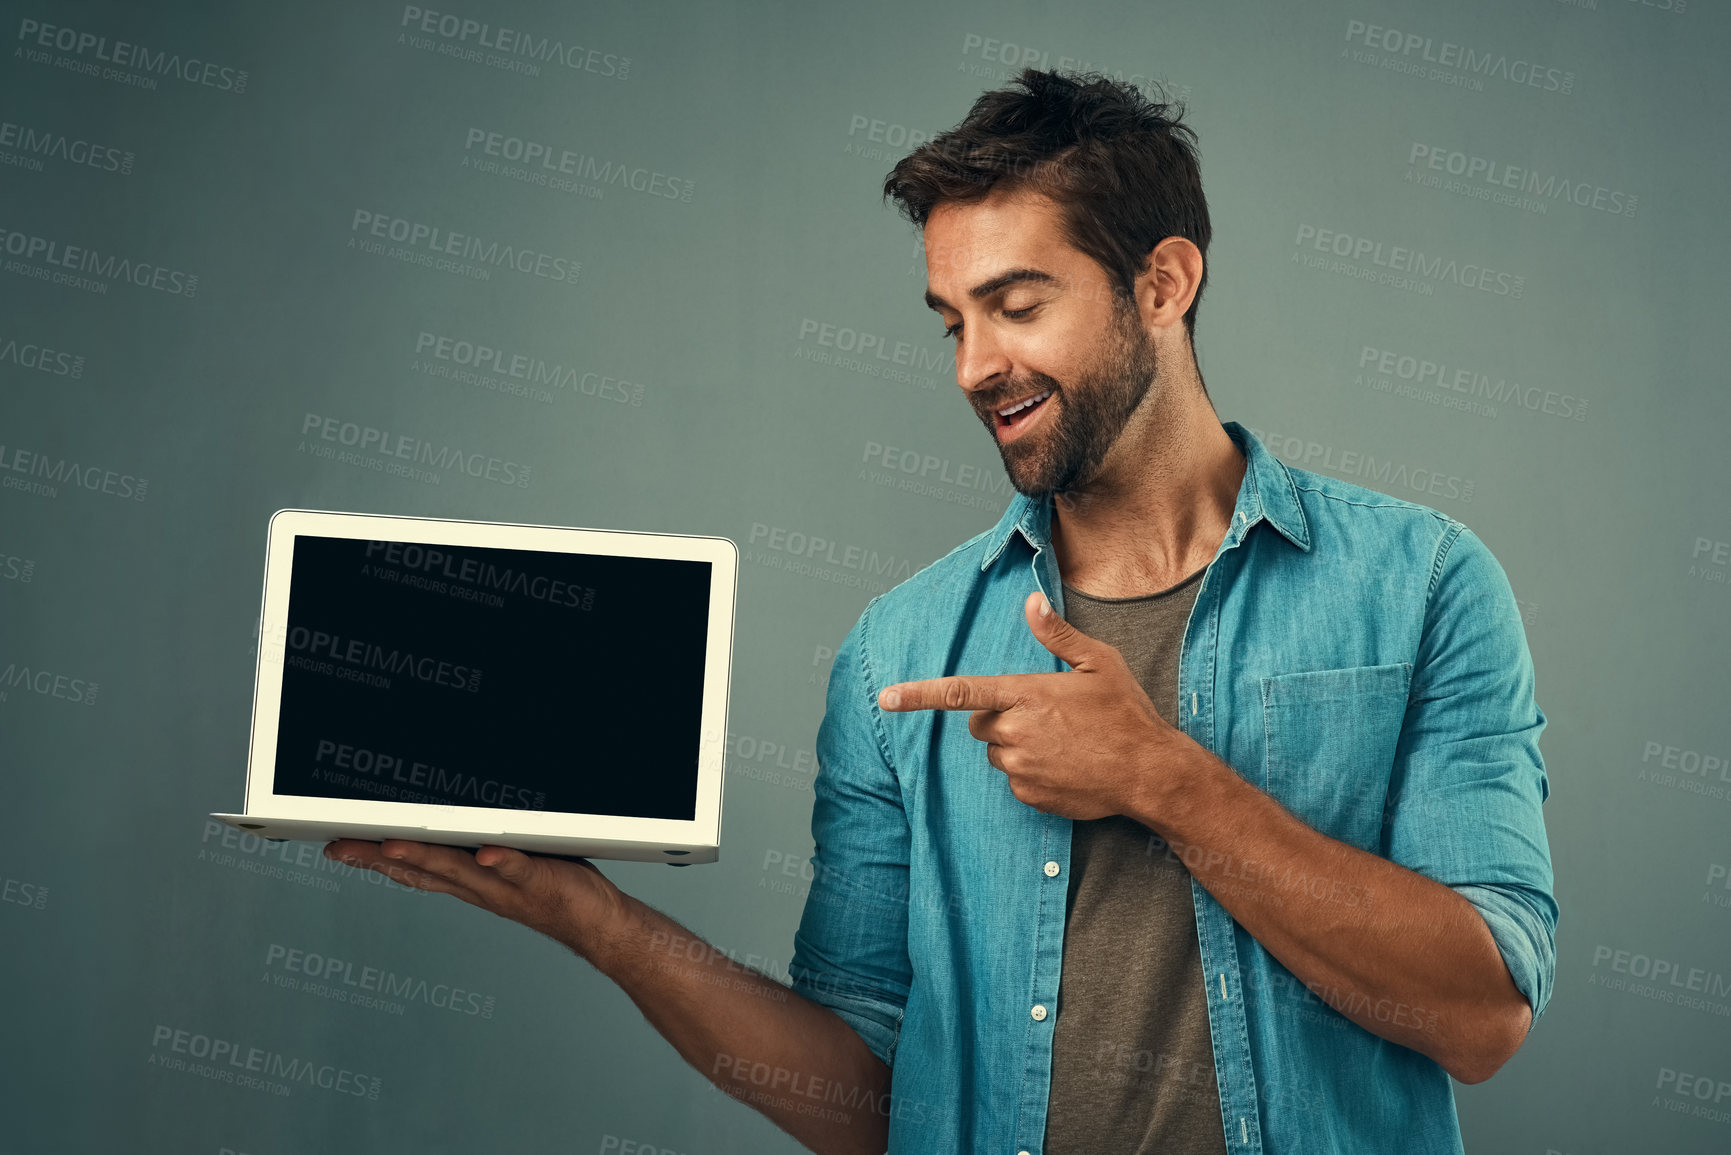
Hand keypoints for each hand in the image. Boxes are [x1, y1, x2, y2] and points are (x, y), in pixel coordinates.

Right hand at [323, 838, 632, 962]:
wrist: (597, 924)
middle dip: (378, 857)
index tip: (337, 846)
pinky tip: (487, 853)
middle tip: (341, 845)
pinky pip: (519, 869)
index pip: (413, 869)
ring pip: (459, 870)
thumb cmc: (554, 888)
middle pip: (422, 869)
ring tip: (391, 844)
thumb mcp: (506, 866)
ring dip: (425, 857)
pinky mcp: (540, 879)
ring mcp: (507, 885)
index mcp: (468, 881)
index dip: (373, 860)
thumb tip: (453, 826)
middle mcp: (480, 886)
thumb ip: (479, 847)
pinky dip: (503, 862)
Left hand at [877, 591, 1183, 819]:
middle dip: (1000, 718)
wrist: (1148, 772)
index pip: (960, 692)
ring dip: (1018, 746)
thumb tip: (1031, 603)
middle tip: (1045, 717)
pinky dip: (1032, 773)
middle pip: (980, 723)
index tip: (885, 697)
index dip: (919, 694)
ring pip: (997, 752)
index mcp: (1026, 694)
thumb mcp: (1098, 662)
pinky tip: (1066, 766)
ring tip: (1063, 743)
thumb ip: (1057, 634)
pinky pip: (1015, 780)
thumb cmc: (1126, 713)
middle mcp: (1016, 731)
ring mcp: (1020, 766)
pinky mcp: (1028, 795)